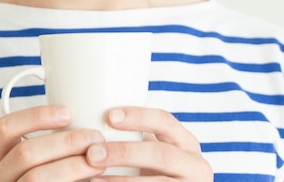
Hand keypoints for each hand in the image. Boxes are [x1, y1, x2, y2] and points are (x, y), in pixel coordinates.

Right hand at [0, 105, 105, 181]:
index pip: (6, 127)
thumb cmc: (47, 175)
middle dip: (65, 143)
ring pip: (36, 177)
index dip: (36, 116)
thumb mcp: (37, 159)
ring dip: (72, 167)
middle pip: (25, 152)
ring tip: (97, 162)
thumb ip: (50, 142)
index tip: (68, 113)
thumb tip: (84, 119)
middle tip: (94, 138)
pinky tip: (92, 180)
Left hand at [85, 107, 212, 180]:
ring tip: (92, 177)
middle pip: (161, 154)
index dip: (138, 117)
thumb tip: (87, 110)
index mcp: (186, 142)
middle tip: (92, 154)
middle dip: (124, 153)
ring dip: (120, 180)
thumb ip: (133, 135)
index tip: (109, 116)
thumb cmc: (151, 170)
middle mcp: (195, 164)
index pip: (165, 121)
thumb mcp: (151, 151)